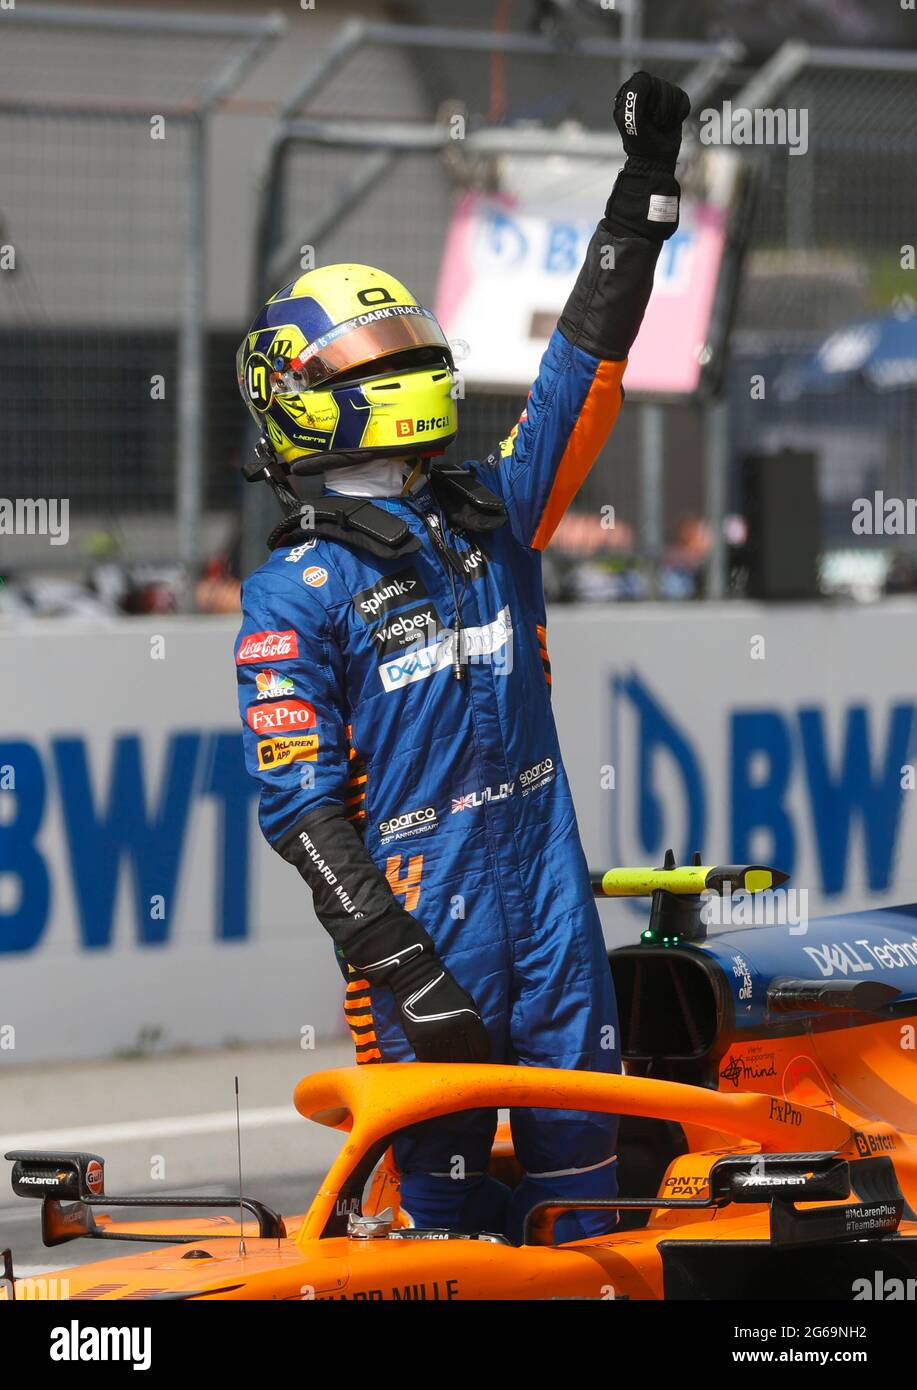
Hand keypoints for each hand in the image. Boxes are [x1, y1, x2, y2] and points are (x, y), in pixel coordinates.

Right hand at [353, 932, 489, 1062]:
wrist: (418, 980)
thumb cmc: (446, 991)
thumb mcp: (467, 1003)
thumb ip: (474, 1024)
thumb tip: (478, 1047)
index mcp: (469, 1021)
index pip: (481, 1051)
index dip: (481, 1056)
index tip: (477, 1057)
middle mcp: (454, 1031)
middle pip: (465, 1059)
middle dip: (466, 1061)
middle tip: (463, 1061)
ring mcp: (436, 1036)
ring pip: (447, 1061)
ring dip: (450, 1063)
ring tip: (450, 1061)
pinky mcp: (419, 1039)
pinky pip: (429, 1059)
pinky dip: (434, 1061)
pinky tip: (437, 1058)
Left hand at [613, 71, 689, 170]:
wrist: (656, 160)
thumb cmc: (640, 141)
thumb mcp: (630, 118)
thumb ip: (635, 94)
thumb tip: (646, 77)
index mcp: (630, 94)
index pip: (644, 79)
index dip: (647, 97)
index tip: (643, 114)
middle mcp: (646, 92)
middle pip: (661, 84)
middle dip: (660, 108)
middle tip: (653, 124)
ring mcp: (662, 97)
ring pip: (673, 91)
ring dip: (669, 114)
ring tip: (661, 126)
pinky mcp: (676, 103)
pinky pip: (683, 98)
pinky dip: (679, 114)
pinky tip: (671, 124)